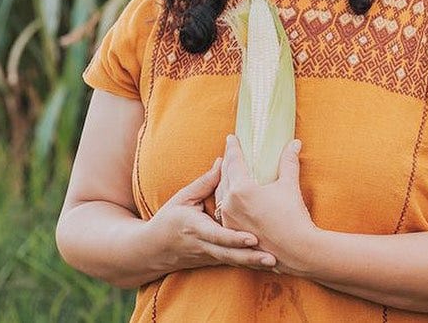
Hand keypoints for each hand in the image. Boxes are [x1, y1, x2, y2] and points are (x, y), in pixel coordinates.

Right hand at [145, 157, 277, 272]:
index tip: (253, 238)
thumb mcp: (182, 198)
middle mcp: (204, 246)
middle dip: (251, 258)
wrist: (153, 250)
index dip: (235, 238)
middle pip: (230, 254)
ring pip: (233, 262)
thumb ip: (205, 182)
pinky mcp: (213, 262)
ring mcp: (209, 257)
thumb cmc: (168, 220)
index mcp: (196, 228)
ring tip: (274, 263)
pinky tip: (266, 264)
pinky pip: (232, 263)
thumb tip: (223, 161)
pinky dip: (248, 265)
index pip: (218, 235)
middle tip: (272, 257)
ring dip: (253, 264)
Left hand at [215, 135, 317, 274]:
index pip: (234, 162)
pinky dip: (226, 200)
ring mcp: (229, 222)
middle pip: (225, 177)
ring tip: (228, 173)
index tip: (231, 138)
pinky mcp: (232, 235)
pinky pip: (223, 212)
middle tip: (230, 151)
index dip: (233, 148)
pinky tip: (230, 198)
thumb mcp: (289, 184)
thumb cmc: (293, 216)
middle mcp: (230, 205)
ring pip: (221, 195)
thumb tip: (294, 143)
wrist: (297, 251)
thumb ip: (288, 161)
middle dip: (227, 162)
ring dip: (224, 181)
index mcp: (241, 190)